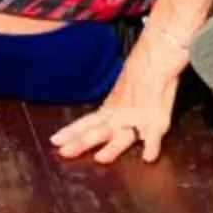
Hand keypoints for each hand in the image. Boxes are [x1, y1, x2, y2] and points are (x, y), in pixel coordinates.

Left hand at [51, 33, 186, 164]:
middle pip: (98, 131)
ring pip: (122, 136)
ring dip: (112, 149)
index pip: (88, 122)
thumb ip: (117, 104)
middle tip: (64, 152)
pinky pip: (155, 136)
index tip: (54, 141)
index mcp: (112, 107)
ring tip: (100, 159)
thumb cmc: (141, 68)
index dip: (72, 132)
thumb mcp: (122, 87)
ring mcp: (138, 118)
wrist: (157, 53)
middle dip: (81, 142)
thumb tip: (108, 114)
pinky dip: (152, 146)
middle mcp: (120, 115)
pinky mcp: (157, 120)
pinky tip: (148, 157)